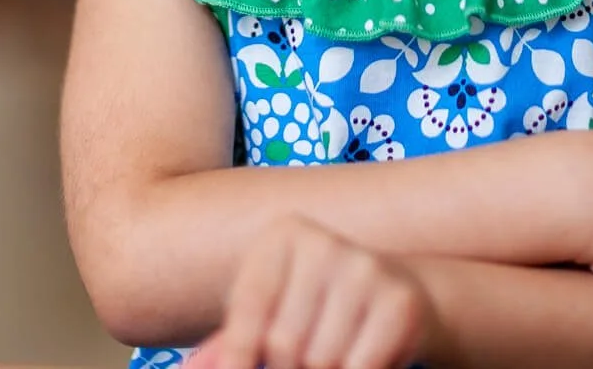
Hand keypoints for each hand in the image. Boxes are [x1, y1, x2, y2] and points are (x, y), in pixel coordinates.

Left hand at [191, 214, 439, 368]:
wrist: (395, 291)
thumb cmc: (316, 308)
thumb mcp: (271, 312)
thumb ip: (232, 340)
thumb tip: (193, 368)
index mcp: (282, 236)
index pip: (249, 309)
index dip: (239, 354)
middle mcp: (323, 242)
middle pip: (284, 343)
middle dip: (287, 367)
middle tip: (302, 356)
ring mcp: (365, 267)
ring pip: (322, 360)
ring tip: (334, 351)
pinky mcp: (399, 300)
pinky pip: (361, 367)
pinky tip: (361, 357)